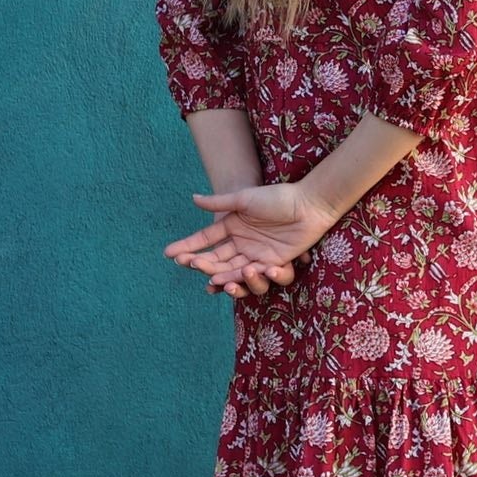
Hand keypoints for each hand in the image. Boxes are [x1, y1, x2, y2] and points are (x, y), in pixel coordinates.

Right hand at [163, 181, 339, 293]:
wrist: (308, 205)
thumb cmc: (277, 198)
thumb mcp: (245, 198)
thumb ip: (220, 203)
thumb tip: (193, 199)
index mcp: (232, 225)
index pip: (205, 239)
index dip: (187, 246)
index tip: (168, 253)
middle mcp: (241, 242)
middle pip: (216, 258)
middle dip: (202, 262)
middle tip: (189, 263)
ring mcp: (256, 254)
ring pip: (232, 270)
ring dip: (221, 275)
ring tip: (212, 277)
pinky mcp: (273, 263)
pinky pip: (255, 275)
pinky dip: (244, 279)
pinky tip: (236, 277)